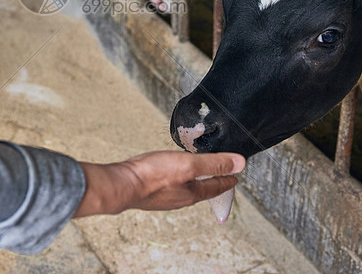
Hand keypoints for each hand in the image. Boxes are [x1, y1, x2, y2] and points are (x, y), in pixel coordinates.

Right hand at [73, 150, 245, 217]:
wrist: (122, 184)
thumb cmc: (152, 175)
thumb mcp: (188, 164)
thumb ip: (213, 163)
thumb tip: (239, 163)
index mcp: (192, 192)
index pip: (216, 186)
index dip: (228, 180)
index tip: (236, 178)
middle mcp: (180, 198)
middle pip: (203, 190)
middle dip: (214, 183)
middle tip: (221, 178)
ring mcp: (165, 197)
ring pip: (187, 189)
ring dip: (197, 182)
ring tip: (200, 176)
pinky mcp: (152, 192)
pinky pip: (172, 186)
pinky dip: (180, 180)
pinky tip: (173, 176)